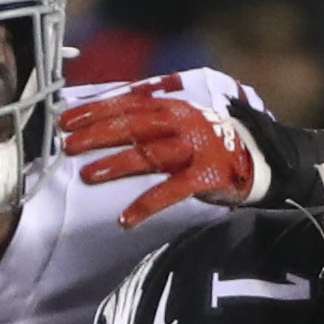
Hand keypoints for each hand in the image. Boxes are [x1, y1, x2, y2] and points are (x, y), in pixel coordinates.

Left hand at [60, 91, 266, 226]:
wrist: (258, 158)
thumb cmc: (207, 143)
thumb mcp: (179, 123)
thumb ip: (147, 122)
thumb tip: (100, 125)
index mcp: (172, 108)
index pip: (127, 104)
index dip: (95, 110)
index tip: (65, 121)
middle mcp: (183, 123)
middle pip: (135, 125)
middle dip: (99, 133)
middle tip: (69, 144)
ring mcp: (196, 148)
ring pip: (151, 154)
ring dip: (117, 163)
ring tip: (88, 175)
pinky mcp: (207, 176)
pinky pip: (172, 191)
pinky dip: (147, 205)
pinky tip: (126, 219)